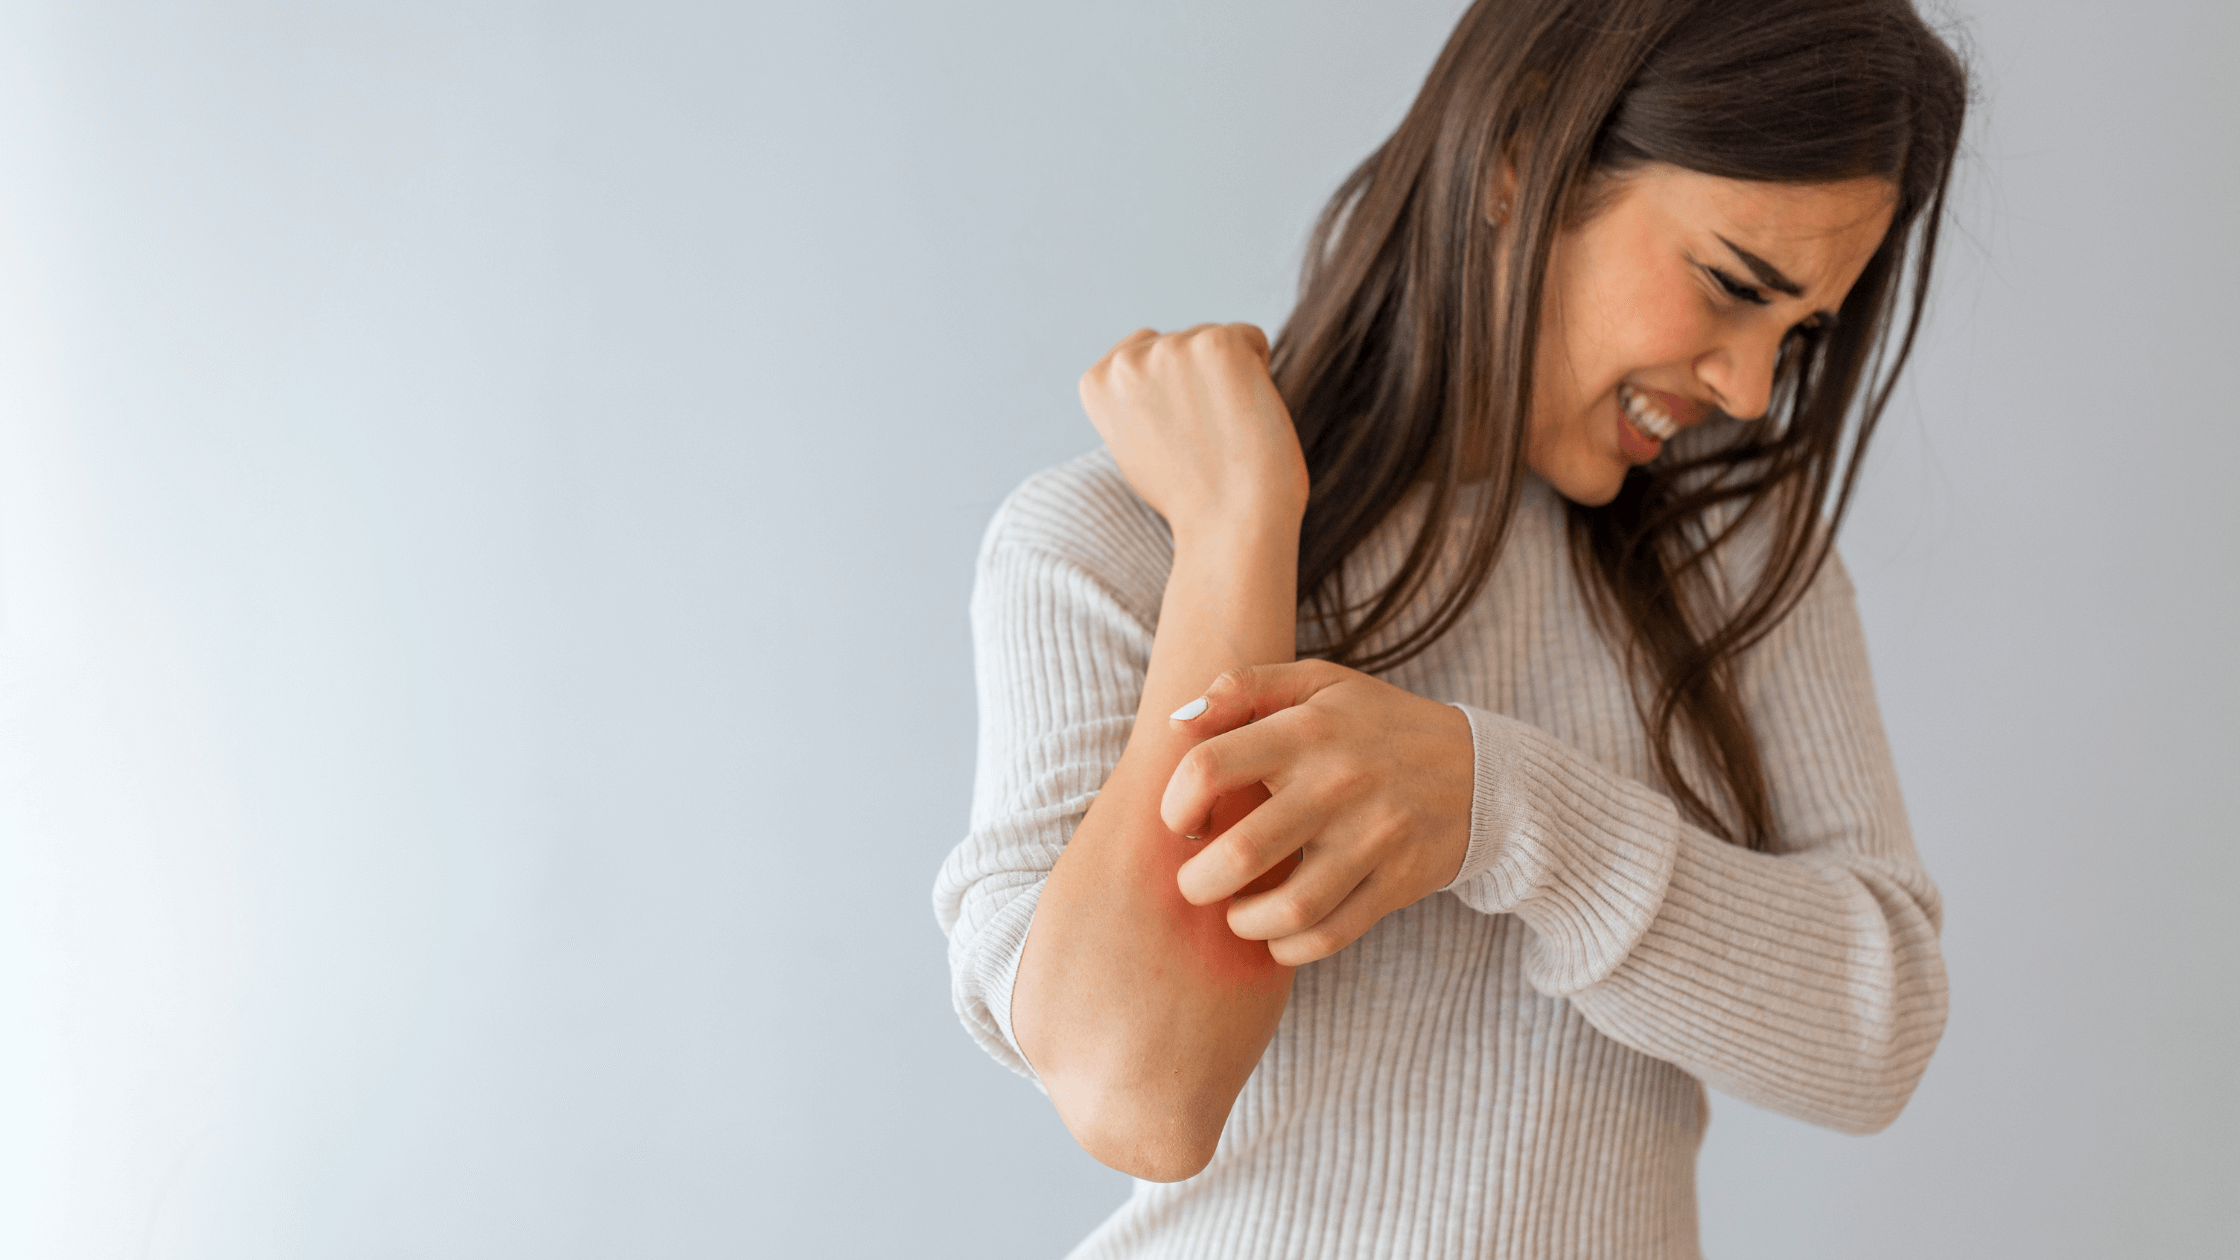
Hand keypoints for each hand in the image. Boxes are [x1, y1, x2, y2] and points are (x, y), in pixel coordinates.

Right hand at [1077, 324, 1310, 536]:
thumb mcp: (1136, 444)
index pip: (1143, 353)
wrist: (1229, 524)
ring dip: (1229, 378)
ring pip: (1216, 340)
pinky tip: (1246, 414)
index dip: (1172, 394)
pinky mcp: (1217, 344)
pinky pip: (1251, 339)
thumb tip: (1164, 369)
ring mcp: (1171, 348)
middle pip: (1181, 343)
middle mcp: (1126, 361)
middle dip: (1200, 382)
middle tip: (1205, 440)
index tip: (1176, 435)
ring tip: (1225, 432)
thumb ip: (1137, 399)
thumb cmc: (1193, 497)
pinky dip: (1259, 372)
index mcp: (1097, 383)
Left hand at [1159, 660, 1475, 965]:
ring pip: (1290, 908)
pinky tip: (1277, 935)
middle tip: (1195, 882)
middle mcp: (1338, 784)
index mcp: (1307, 730)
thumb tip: (1176, 722)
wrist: (1480, 770)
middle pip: (1242, 852)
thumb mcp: (1317, 683)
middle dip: (1198, 882)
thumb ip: (1243, 688)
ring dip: (1244, 924)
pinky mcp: (1398, 882)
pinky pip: (1332, 935)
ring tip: (1235, 914)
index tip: (1183, 821)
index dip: (1175, 803)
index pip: (1210, 767)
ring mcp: (1373, 838)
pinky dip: (1291, 948)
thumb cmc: (1375, 726)